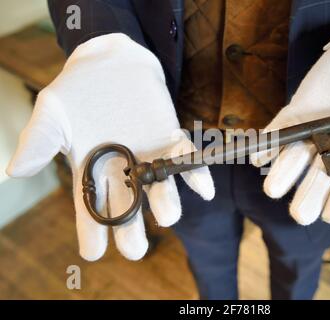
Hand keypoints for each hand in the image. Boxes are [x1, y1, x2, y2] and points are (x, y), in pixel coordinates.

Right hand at [7, 34, 214, 260]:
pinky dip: (196, 175)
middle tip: (135, 249)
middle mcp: (123, 172)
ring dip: (166, 202)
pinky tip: (204, 189)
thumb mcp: (52, 113)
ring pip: (159, 188)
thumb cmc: (78, 91)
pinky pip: (186, 161)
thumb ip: (38, 141)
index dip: (93, 232)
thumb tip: (15, 171)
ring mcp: (149, 157)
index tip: (94, 252)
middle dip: (132, 230)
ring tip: (168, 216)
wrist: (109, 62)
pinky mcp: (170, 139)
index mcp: (92, 172)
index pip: (91, 209)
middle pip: (128, 208)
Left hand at [251, 19, 329, 224]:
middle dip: (307, 196)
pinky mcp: (297, 112)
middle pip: (317, 179)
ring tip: (273, 189)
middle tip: (300, 214)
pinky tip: (260, 155)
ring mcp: (313, 131)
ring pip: (293, 158)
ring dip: (281, 174)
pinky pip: (279, 130)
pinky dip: (268, 143)